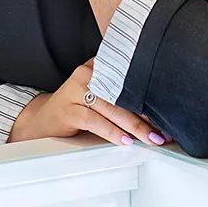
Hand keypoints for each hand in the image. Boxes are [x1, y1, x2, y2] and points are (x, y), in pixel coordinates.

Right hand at [7, 58, 170, 147]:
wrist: (43, 118)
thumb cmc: (75, 106)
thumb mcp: (96, 91)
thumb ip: (117, 91)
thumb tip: (152, 106)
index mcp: (97, 65)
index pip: (127, 79)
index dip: (147, 95)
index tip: (165, 111)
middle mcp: (88, 73)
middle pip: (122, 95)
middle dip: (145, 116)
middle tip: (162, 130)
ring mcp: (77, 90)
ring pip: (111, 108)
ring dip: (134, 126)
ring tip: (150, 138)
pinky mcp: (69, 109)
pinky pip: (95, 121)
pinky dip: (112, 132)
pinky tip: (124, 140)